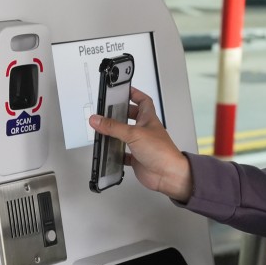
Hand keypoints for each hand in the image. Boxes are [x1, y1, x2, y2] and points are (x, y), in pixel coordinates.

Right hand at [88, 87, 193, 201]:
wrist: (168, 175)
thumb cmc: (161, 152)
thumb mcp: (133, 134)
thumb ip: (113, 126)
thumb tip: (97, 119)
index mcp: (148, 119)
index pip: (143, 100)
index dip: (134, 93)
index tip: (123, 89)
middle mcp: (145, 130)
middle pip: (133, 117)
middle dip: (122, 112)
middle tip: (110, 109)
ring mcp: (142, 144)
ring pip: (127, 135)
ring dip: (117, 132)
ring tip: (106, 129)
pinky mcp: (137, 158)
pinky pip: (125, 154)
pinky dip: (117, 153)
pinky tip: (111, 153)